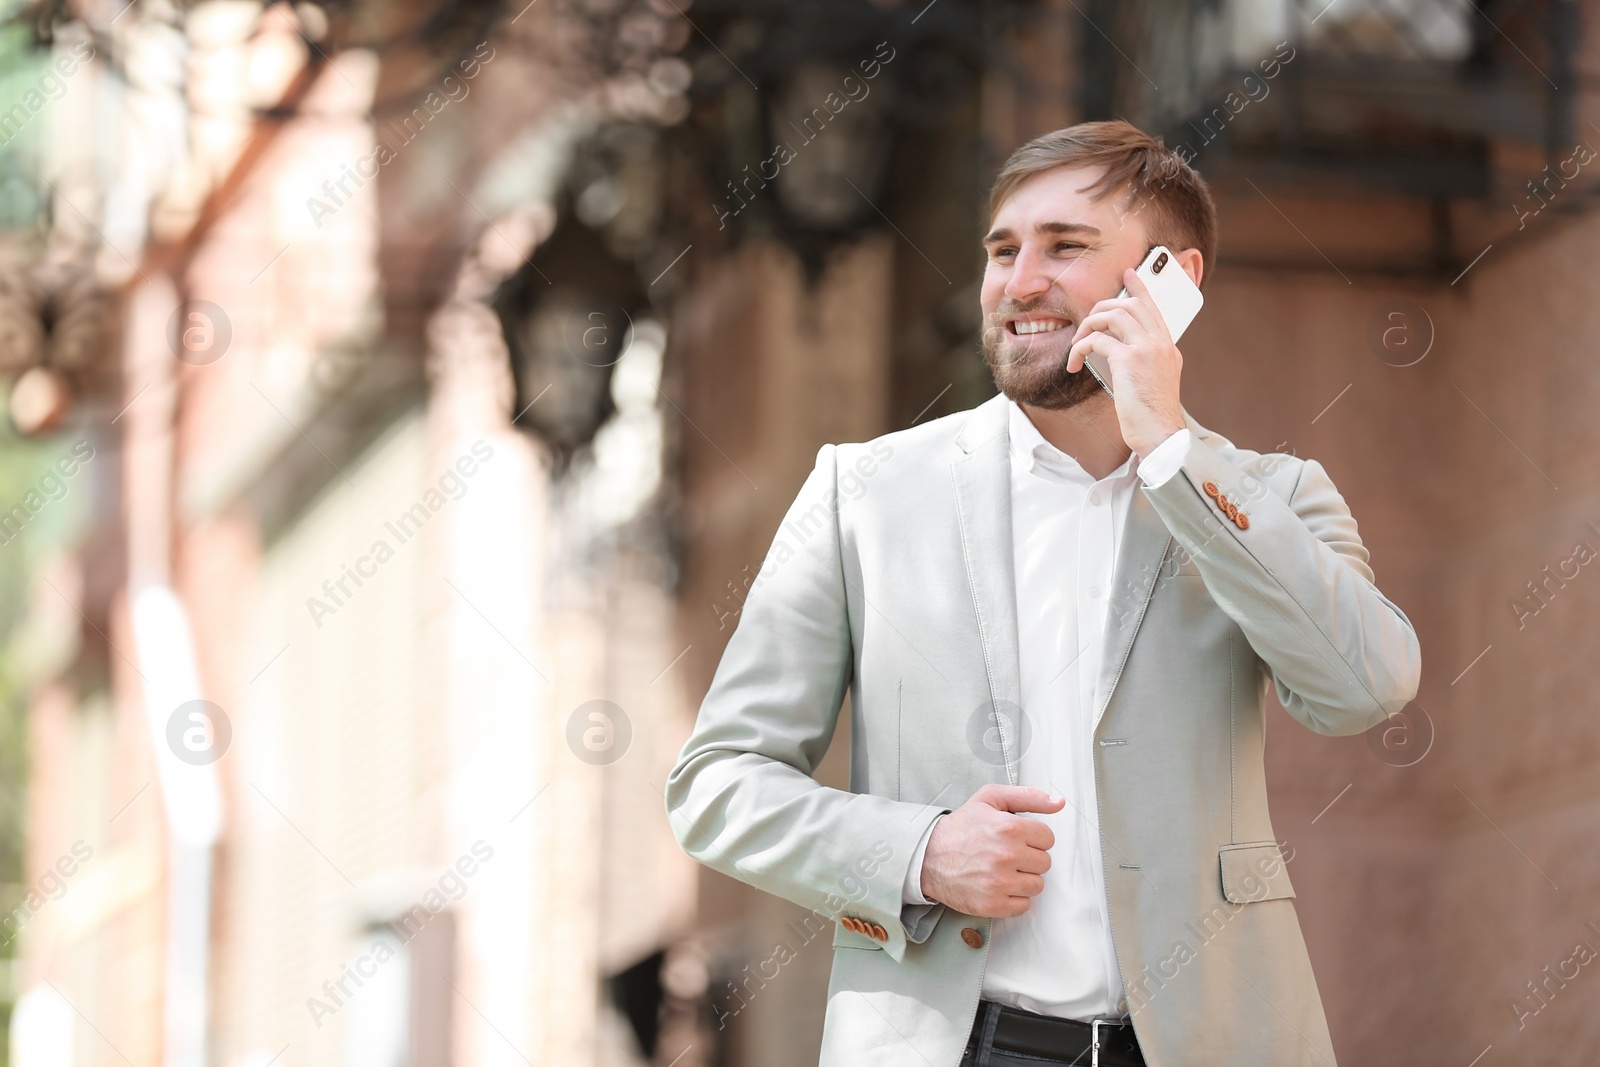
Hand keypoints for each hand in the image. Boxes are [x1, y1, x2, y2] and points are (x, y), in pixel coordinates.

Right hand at [920, 785, 1062, 916]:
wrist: (927, 856)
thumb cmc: (961, 828)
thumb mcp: (990, 799)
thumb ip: (1027, 797)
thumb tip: (1058, 802)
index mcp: (1009, 828)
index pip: (1048, 838)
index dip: (1033, 838)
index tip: (1017, 839)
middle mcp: (1006, 856)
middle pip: (1044, 863)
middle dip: (1029, 858)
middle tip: (1007, 854)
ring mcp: (1000, 883)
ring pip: (1037, 885)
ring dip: (1023, 879)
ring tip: (1002, 870)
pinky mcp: (993, 905)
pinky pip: (1024, 905)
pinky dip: (1014, 898)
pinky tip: (999, 886)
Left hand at [1065, 266, 1186, 456]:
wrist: (1160, 436)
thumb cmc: (1150, 417)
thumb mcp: (1151, 383)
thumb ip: (1141, 363)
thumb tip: (1114, 352)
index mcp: (1168, 348)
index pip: (1153, 308)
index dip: (1139, 289)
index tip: (1128, 274)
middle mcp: (1161, 343)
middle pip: (1131, 304)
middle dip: (1103, 306)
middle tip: (1086, 322)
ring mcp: (1147, 349)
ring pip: (1113, 315)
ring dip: (1088, 326)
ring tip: (1077, 346)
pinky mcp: (1129, 360)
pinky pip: (1098, 340)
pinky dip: (1081, 348)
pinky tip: (1074, 363)